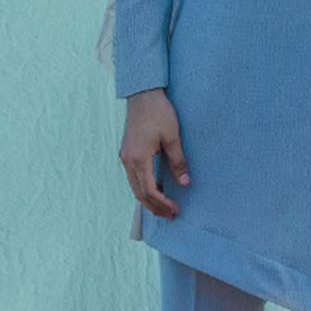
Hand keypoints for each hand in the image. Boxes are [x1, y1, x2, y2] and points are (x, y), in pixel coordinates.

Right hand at [120, 88, 190, 218]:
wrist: (142, 94)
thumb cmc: (158, 113)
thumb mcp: (172, 136)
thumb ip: (178, 161)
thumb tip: (185, 183)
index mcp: (138, 158)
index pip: (149, 191)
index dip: (162, 203)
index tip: (176, 209)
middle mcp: (128, 161)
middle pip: (139, 193)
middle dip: (155, 207)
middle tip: (171, 215)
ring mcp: (125, 157)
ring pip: (134, 187)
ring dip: (149, 199)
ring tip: (164, 207)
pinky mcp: (127, 152)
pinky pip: (133, 177)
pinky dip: (144, 188)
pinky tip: (157, 190)